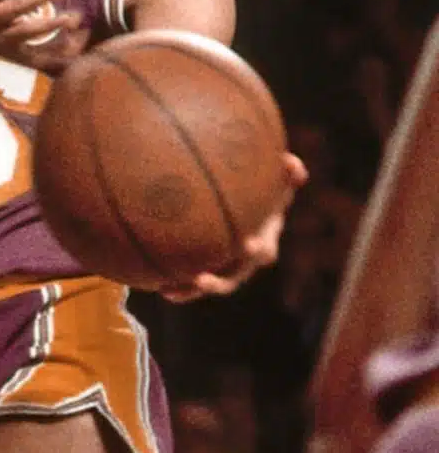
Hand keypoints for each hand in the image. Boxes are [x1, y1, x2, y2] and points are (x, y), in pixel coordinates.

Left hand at [160, 153, 308, 302]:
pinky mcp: (209, 271)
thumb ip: (286, 173)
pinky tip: (160, 288)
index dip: (257, 250)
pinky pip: (192, 284)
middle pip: (234, 277)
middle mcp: (245, 262)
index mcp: (263, 241)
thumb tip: (292, 162)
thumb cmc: (260, 192)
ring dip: (192, 290)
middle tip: (202, 279)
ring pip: (210, 285)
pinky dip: (179, 289)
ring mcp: (227, 269)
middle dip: (220, 281)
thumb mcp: (274, 182)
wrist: (247, 210)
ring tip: (170, 290)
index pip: (263, 251)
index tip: (248, 245)